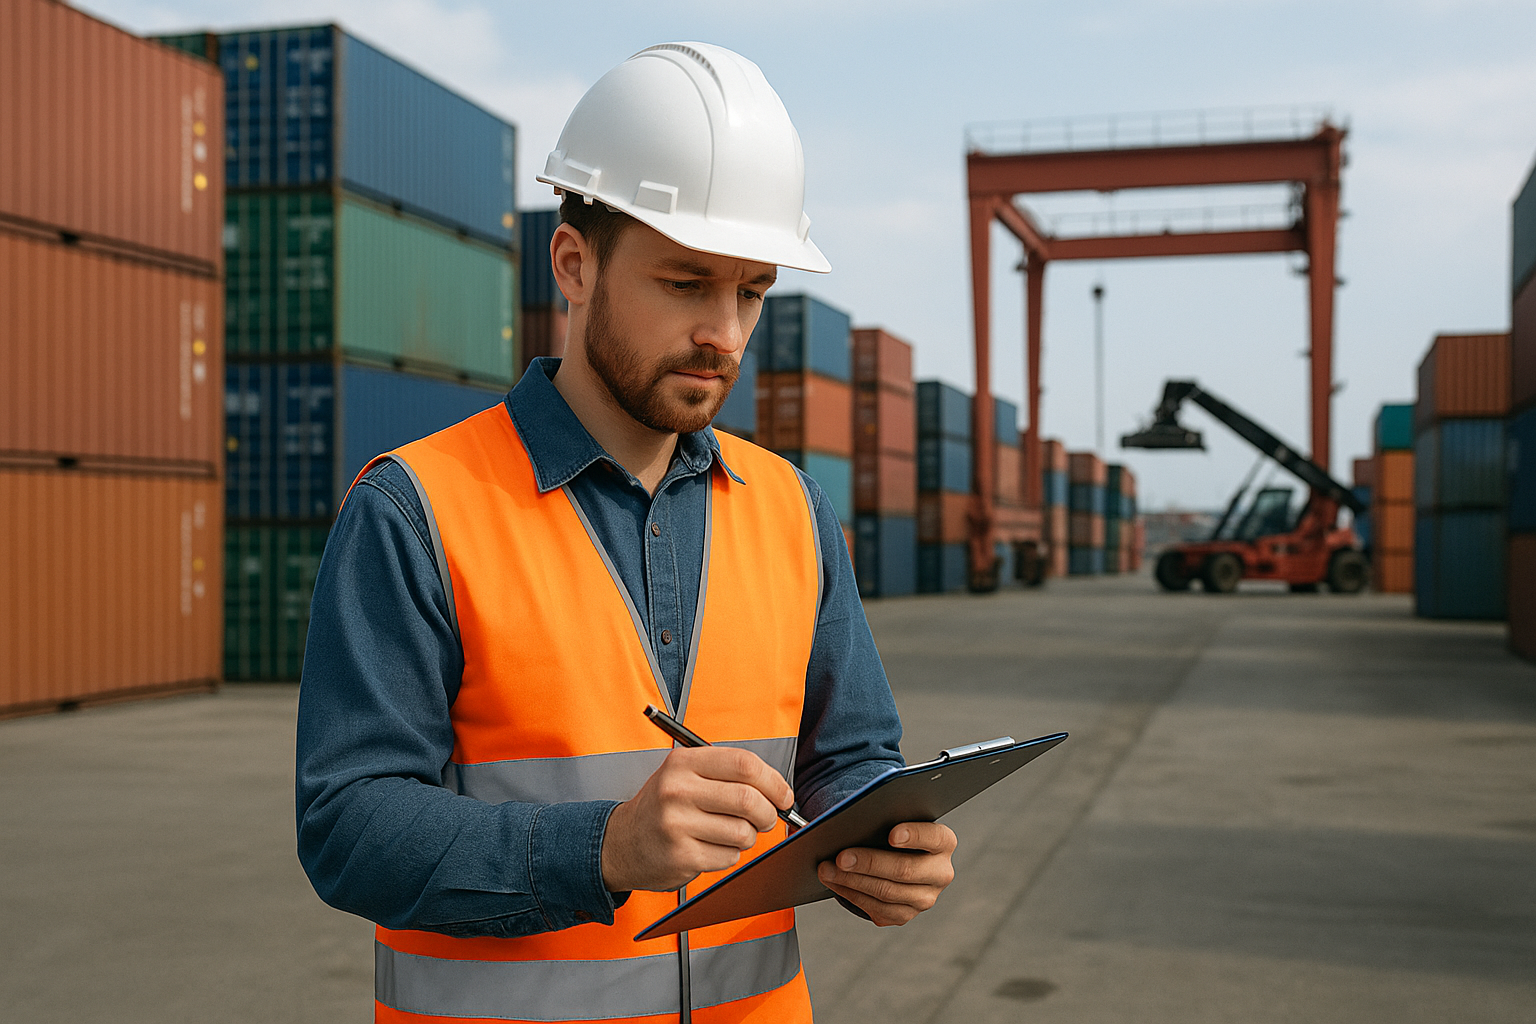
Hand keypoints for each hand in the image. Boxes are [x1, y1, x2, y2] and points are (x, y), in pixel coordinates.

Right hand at [601, 746, 794, 892]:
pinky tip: (711, 847)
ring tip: (732, 833)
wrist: (621, 842)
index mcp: (683, 763)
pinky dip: (730, 855)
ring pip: (743, 832)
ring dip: (748, 837)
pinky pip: (729, 857)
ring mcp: (677, 825)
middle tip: (767, 818)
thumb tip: (777, 789)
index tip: (783, 795)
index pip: (744, 764)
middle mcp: (677, 790)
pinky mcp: (681, 857)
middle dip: (768, 813)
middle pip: (748, 799)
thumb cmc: (662, 805)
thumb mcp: (684, 774)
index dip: (773, 781)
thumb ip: (726, 773)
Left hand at [816, 822, 956, 925]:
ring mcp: (925, 898)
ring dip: (852, 881)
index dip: (914, 835)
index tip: (891, 834)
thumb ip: (883, 817)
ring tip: (827, 870)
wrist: (894, 857)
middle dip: (869, 863)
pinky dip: (851, 894)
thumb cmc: (890, 831)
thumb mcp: (893, 819)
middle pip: (905, 870)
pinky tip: (835, 883)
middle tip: (841, 857)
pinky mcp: (905, 914)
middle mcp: (940, 872)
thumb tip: (849, 821)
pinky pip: (877, 909)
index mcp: (944, 842)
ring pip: (887, 892)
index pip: (934, 837)